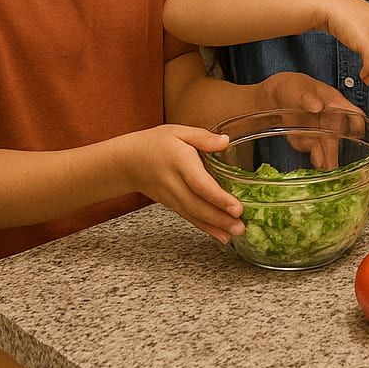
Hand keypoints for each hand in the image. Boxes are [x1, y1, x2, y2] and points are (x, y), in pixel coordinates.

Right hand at [121, 125, 243, 243]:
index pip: (200, 184)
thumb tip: (226, 141)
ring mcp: (171, 197)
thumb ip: (203, 137)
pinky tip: (221, 235)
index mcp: (180, 162)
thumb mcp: (179, 132)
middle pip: (198, 205)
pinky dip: (205, 228)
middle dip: (220, 219)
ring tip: (235, 234)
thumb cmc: (155, 143)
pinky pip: (189, 218)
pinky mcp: (171, 205)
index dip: (218, 198)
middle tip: (240, 227)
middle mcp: (175, 183)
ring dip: (215, 227)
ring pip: (194, 215)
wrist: (127, 162)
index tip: (236, 208)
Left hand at [254, 73, 366, 168]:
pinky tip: (317, 163)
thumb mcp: (298, 89)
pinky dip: (317, 159)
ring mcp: (321, 132)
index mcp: (335, 103)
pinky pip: (316, 152)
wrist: (275, 97)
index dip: (358, 123)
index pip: (354, 114)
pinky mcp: (309, 141)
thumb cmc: (293, 88)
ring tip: (328, 169)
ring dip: (329, 159)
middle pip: (340, 137)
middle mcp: (332, 120)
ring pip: (329, 148)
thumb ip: (308, 97)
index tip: (358, 134)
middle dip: (336, 150)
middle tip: (336, 165)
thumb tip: (318, 106)